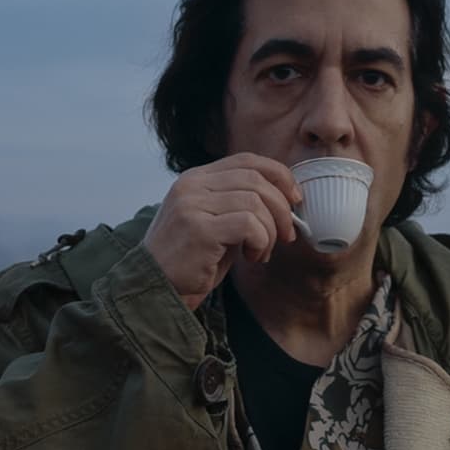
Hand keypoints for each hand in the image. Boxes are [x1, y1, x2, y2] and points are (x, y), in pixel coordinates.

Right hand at [142, 152, 300, 309]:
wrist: (154, 288)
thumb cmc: (190, 260)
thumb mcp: (214, 221)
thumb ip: (240, 204)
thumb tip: (286, 199)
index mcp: (196, 178)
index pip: (247, 161)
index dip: (278, 175)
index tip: (295, 198)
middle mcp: (192, 185)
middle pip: (256, 180)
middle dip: (282, 208)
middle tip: (287, 234)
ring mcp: (192, 205)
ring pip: (255, 202)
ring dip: (270, 231)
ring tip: (261, 252)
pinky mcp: (199, 228)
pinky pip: (249, 224)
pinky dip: (260, 241)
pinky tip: (250, 257)